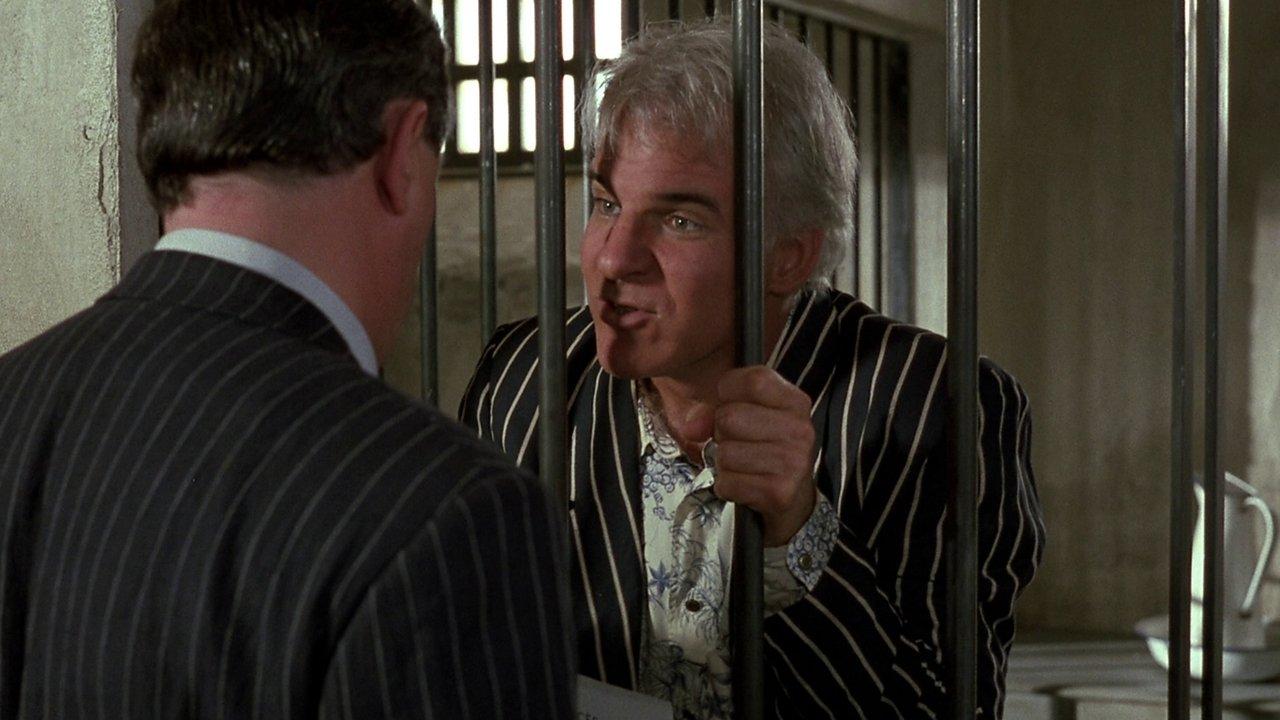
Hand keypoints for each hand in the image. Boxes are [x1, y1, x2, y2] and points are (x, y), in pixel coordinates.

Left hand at [686, 366, 816, 546]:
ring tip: (743, 465)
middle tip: (739, 443)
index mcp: (796, 402)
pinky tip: (744, 485)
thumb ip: (713, 410)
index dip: (728, 390)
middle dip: (721, 433)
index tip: (729, 403)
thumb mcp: (747, 416)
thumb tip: (692, 427)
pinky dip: (726, 486)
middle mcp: (800, 430)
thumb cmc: (764, 449)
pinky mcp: (779, 492)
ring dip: (723, 463)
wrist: (793, 499)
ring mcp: (793, 462)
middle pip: (730, 417)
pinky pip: (727, 483)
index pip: (753, 380)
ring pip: (725, 453)